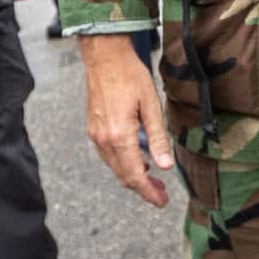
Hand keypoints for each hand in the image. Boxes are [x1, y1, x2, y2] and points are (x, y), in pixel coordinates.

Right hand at [78, 33, 172, 205]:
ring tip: (152, 177)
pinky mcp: (93, 128)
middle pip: (123, 175)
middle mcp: (103, 140)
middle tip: (161, 194)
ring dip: (132, 176)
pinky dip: (123, 162)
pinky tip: (137, 158)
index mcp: (119, 136)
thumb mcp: (151, 105)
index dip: (149, 192)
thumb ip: (158, 138)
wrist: (104, 56)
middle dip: (142, 188)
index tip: (161, 202)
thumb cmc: (130, 75)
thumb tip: (165, 166)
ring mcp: (95, 135)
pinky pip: (108, 155)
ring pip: (114, 167)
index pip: (134, 175)